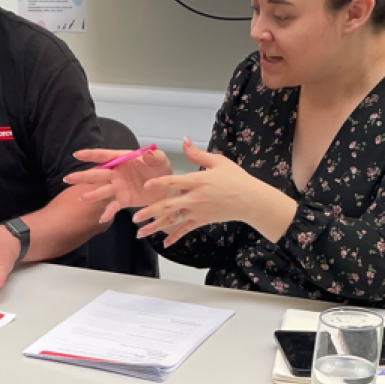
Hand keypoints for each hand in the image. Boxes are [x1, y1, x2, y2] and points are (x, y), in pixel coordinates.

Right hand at [65, 146, 170, 221]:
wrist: (167, 188)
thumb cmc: (161, 170)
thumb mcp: (161, 160)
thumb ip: (155, 156)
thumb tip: (148, 154)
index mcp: (124, 160)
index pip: (106, 156)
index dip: (92, 155)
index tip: (77, 154)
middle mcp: (118, 173)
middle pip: (98, 174)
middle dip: (83, 176)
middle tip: (69, 178)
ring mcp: (119, 187)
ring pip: (102, 190)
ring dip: (92, 195)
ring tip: (82, 198)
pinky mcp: (123, 200)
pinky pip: (113, 206)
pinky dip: (108, 212)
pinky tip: (102, 218)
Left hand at [134, 139, 296, 245]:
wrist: (250, 200)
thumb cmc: (236, 179)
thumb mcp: (218, 162)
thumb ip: (197, 154)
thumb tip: (184, 140)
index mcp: (197, 180)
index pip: (174, 181)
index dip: (159, 183)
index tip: (146, 186)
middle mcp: (194, 197)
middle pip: (168, 205)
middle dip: (149, 212)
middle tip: (134, 218)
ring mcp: (197, 211)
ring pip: (172, 220)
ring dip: (155, 227)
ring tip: (140, 234)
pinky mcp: (201, 220)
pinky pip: (185, 230)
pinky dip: (174, 237)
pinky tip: (164, 243)